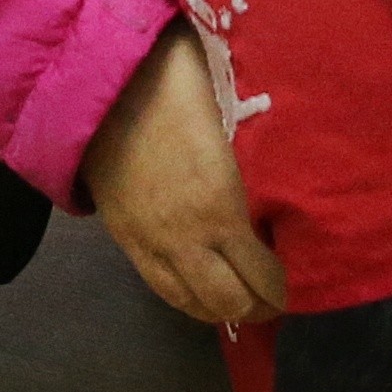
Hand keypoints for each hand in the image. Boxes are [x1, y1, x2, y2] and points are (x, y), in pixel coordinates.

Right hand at [85, 26, 284, 325]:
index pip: (260, 274)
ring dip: (220, 308)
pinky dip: (186, 296)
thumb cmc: (175, 86)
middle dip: (257, 306)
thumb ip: (244, 166)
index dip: (280, 287)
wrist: (100, 84)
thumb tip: (268, 189)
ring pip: (192, 304)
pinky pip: (159, 286)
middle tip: (272, 295)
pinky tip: (198, 288)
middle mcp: (187, 238)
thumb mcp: (226, 126)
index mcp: (220, 206)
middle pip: (229, 302)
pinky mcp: (124, 238)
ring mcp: (150, 243)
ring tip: (239, 299)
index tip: (291, 279)